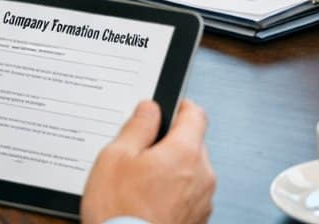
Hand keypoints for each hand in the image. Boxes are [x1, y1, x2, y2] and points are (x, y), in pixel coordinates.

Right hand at [81, 100, 213, 223]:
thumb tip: (150, 108)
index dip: (180, 107)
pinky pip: (189, 196)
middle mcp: (203, 175)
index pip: (195, 114)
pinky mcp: (197, 221)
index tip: (168, 109)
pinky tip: (148, 204)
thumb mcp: (116, 157)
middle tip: (140, 155)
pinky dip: (174, 194)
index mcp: (186, 152)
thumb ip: (137, 126)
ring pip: (191, 172)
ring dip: (172, 172)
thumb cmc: (120, 212)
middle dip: (170, 144)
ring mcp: (203, 201)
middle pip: (193, 144)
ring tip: (140, 186)